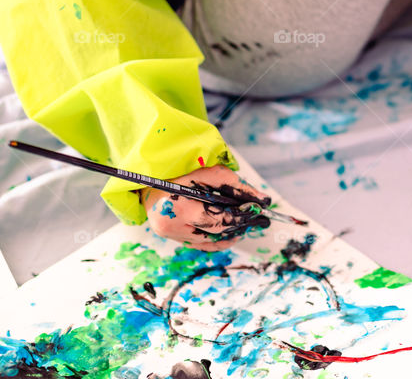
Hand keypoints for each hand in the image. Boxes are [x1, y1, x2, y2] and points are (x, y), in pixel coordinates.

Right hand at [141, 165, 271, 250]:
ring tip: (248, 226)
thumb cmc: (179, 171)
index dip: (242, 216)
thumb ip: (236, 187)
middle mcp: (172, 227)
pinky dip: (217, 240)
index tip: (261, 213)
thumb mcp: (209, 173)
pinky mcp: (171, 237)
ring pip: (209, 241)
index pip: (220, 219)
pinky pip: (200, 244)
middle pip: (216, 231)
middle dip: (240, 225)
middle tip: (260, 221)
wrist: (146, 178)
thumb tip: (262, 200)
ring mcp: (170, 235)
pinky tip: (232, 233)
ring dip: (230, 234)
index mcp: (179, 209)